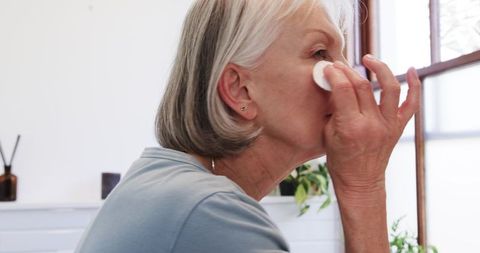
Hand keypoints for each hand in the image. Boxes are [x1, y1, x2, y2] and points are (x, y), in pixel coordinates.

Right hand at [323, 55, 420, 199]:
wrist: (360, 182)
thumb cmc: (340, 161)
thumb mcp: (328, 134)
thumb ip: (333, 109)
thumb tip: (334, 85)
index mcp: (351, 127)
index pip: (344, 90)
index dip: (334, 74)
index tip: (328, 68)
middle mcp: (372, 125)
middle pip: (363, 86)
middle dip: (349, 71)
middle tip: (339, 66)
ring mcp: (389, 126)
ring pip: (390, 88)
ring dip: (380, 69)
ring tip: (369, 59)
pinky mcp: (398, 128)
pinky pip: (411, 104)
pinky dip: (414, 86)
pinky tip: (411, 70)